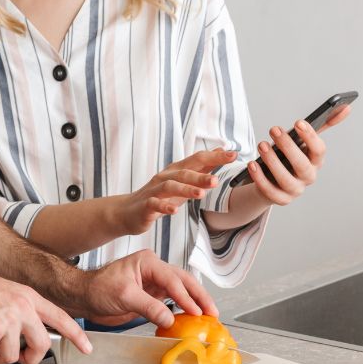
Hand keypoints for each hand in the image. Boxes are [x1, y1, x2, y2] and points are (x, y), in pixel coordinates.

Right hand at [0, 271, 91, 363]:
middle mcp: (22, 307)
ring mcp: (7, 319)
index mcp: (28, 297)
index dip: (76, 335)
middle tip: (18, 359)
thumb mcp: (6, 293)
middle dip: (30, 359)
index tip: (86, 347)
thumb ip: (21, 312)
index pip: (60, 317)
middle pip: (41, 345)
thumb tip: (28, 336)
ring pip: (11, 356)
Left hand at [81, 249, 217, 327]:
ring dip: (195, 302)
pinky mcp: (153, 294)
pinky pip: (173, 300)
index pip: (172, 279)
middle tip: (212, 312)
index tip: (196, 312)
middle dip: (200, 296)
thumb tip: (170, 319)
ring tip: (209, 316)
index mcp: (148, 262)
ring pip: (182, 289)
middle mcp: (154, 269)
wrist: (85, 297)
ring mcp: (155, 282)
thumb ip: (148, 307)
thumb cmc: (98, 288)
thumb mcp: (124, 296)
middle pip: (184, 280)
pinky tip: (192, 318)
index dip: (186, 296)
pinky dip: (184, 309)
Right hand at [119, 149, 235, 234]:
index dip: (215, 157)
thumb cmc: (160, 196)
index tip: (234, 155)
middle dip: (201, 175)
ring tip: (200, 195)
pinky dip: (165, 207)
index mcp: (176, 170)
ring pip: (171, 186)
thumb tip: (221, 152)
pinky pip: (155, 204)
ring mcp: (154, 191)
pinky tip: (174, 211)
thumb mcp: (183, 182)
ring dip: (186, 189)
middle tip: (217, 181)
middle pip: (185, 172)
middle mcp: (165, 177)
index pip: (197, 160)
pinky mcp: (146, 206)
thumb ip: (202, 168)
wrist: (128, 211)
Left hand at [247, 113, 337, 206]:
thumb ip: (322, 125)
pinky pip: (270, 191)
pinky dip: (260, 178)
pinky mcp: (280, 199)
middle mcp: (308, 176)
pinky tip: (252, 164)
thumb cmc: (289, 156)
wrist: (273, 180)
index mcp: (315, 161)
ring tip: (262, 144)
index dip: (310, 137)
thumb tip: (346, 107)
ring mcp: (295, 190)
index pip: (319, 150)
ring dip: (272, 161)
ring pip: (285, 179)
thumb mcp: (303, 141)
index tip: (298, 122)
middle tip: (274, 130)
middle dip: (288, 147)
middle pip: (301, 164)